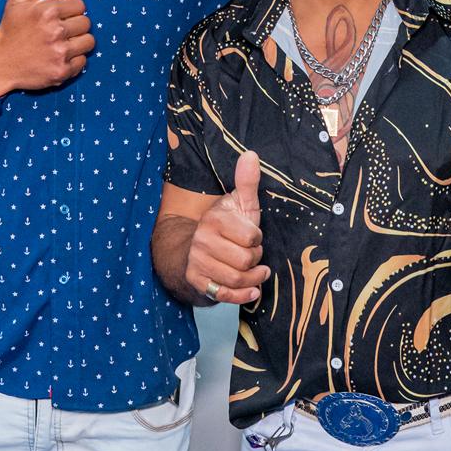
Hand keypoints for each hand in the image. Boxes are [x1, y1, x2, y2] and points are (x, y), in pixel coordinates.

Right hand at [0, 0, 93, 94]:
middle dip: (75, 25)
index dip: (70, 9)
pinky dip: (75, 60)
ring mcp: (60, 53)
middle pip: (86, 23)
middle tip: (61, 29)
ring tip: (64, 42)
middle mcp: (56, 32)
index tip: (59, 15)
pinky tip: (60, 57)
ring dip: (79, 42)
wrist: (0, 65)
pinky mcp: (62, 71)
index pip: (80, 5)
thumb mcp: (17, 1)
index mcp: (47, 11)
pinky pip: (83, 62)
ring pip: (89, 42)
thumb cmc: (10, 29)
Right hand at [186, 150, 269, 304]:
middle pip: (246, 260)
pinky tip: (253, 292)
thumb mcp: (239, 204)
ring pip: (237, 279)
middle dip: (256, 261)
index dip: (257, 239)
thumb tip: (251, 154)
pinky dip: (243, 296)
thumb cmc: (225, 228)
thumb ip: (247, 182)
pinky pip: (224, 295)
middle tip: (252, 256)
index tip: (252, 238)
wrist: (193, 252)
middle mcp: (202, 240)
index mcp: (214, 219)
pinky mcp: (196, 282)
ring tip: (255, 273)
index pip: (251, 237)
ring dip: (253, 279)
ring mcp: (197, 262)